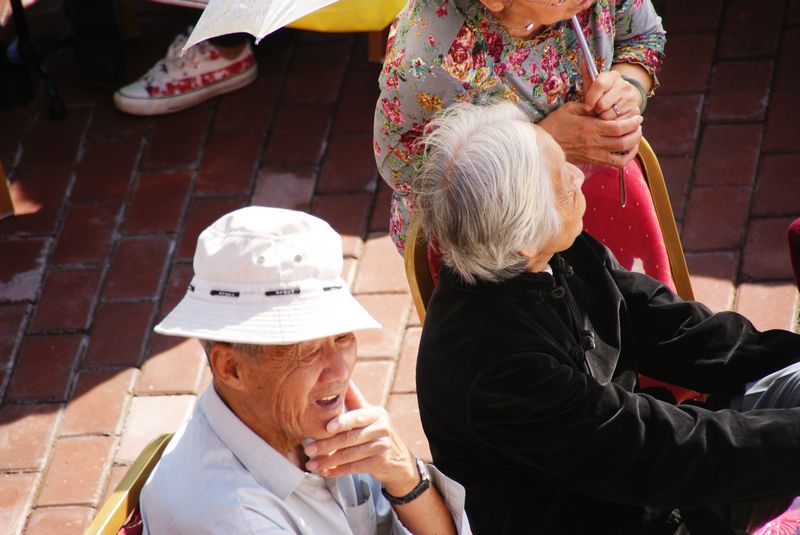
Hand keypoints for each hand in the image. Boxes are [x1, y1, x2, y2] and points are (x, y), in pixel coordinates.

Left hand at [303, 381, 418, 496]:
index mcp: (376, 413)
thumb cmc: (375, 431)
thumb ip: (352, 398)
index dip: (342, 422)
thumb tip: (338, 375)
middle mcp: (382, 428)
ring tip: (311, 464)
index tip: (326, 428)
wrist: (398, 459)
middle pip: (350, 438)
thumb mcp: (368, 414)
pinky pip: (354, 468)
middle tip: (308, 449)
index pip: (357, 417)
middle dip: (326, 445)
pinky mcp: (380, 463)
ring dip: (328, 460)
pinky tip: (325, 472)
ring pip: (350, 455)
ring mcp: (382, 447)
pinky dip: (338, 471)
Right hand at [538, 101, 641, 167]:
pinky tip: (626, 150)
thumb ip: (588, 106)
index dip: (632, 122)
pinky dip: (625, 158)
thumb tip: (603, 104)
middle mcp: (594, 144)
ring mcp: (594, 155)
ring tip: (635, 136)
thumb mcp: (569, 109)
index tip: (637, 116)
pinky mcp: (592, 162)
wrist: (542, 146)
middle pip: (624, 141)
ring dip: (633, 145)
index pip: (618, 127)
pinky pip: (615, 164)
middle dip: (636, 132)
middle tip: (638, 124)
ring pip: (622, 155)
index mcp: (589, 128)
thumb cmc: (554, 125)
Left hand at [583, 69, 641, 119]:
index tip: (587, 106)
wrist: (622, 100)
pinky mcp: (635, 111)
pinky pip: (616, 123)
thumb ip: (587, 74)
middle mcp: (624, 85)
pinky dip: (611, 124)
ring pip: (608, 115)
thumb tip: (582, 59)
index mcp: (612, 76)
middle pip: (602, 104)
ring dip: (602, 118)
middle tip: (596, 110)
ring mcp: (631, 98)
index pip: (599, 84)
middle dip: (596, 111)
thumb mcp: (593, 84)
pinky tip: (611, 118)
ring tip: (603, 114)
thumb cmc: (602, 93)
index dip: (590, 98)